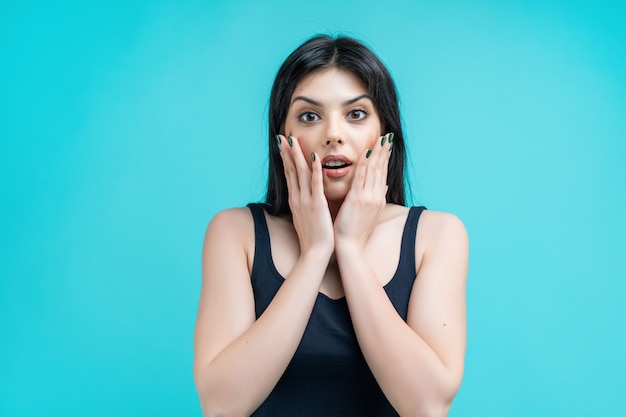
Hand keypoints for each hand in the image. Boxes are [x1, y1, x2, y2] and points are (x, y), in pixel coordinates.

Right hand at [277, 135, 333, 258]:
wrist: (315, 253)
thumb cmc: (313, 238)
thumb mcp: (305, 218)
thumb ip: (305, 205)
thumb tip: (305, 198)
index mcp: (295, 200)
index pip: (290, 175)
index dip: (286, 159)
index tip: (283, 145)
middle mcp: (297, 198)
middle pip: (291, 170)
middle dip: (287, 153)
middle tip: (283, 137)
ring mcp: (306, 201)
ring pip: (301, 173)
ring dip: (297, 155)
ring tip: (293, 140)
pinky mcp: (317, 205)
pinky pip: (315, 184)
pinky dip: (314, 169)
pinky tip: (314, 157)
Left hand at [334, 133, 392, 250]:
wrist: (350, 247)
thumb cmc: (356, 232)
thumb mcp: (370, 213)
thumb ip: (376, 197)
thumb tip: (384, 186)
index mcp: (378, 198)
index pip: (383, 173)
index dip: (385, 158)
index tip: (387, 145)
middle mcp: (376, 196)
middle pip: (381, 168)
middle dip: (384, 151)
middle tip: (388, 136)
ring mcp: (368, 197)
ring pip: (374, 170)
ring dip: (377, 152)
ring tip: (380, 138)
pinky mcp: (357, 199)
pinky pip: (361, 177)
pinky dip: (364, 164)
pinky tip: (366, 152)